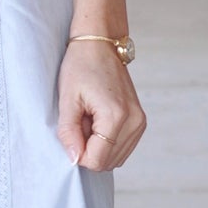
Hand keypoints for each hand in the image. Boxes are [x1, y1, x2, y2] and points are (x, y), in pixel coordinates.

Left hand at [56, 39, 145, 170]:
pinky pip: (121, 148)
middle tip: (80, 122)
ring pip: (115, 159)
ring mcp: (140, 122)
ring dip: (98, 147)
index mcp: (116, 116)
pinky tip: (98, 122)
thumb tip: (74, 159)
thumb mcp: (67, 99)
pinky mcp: (140, 122)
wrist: (101, 44)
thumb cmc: (81, 66)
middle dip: (88, 150)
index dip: (78, 154)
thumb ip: (68, 132)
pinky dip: (107, 142)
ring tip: (89, 119)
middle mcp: (134, 122)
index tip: (71, 132)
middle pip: (107, 162)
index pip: (96, 160)